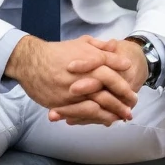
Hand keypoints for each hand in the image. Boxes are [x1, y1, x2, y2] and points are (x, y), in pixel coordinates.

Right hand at [4, 35, 137, 124]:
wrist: (30, 61)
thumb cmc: (57, 52)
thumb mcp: (80, 43)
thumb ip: (99, 46)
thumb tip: (116, 46)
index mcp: (89, 60)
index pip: (112, 74)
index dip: (124, 86)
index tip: (133, 93)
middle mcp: (83, 76)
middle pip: (108, 92)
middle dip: (122, 102)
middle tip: (131, 109)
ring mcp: (72, 91)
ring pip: (97, 105)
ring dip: (111, 113)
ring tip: (120, 118)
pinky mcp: (62, 102)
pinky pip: (81, 113)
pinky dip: (94, 118)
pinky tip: (103, 121)